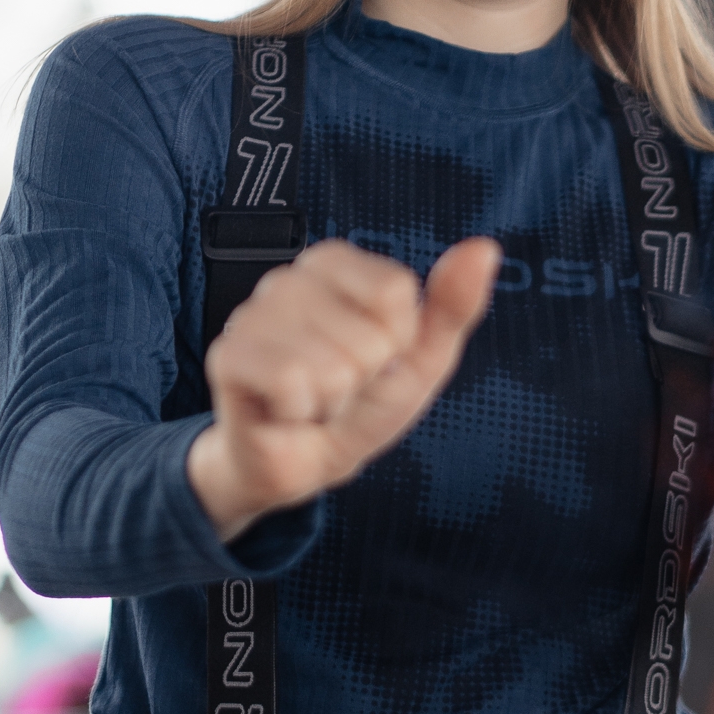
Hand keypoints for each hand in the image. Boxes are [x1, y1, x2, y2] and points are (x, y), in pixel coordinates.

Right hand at [187, 237, 500, 540]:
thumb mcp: (421, 358)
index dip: (398, 341)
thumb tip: (485, 249)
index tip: (374, 359)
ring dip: (332, 400)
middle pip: (370, 336)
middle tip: (339, 389)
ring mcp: (251, 314)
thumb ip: (454, 305)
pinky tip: (287, 410)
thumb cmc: (358, 404)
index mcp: (332, 263)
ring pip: (334, 366)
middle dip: (364, 379)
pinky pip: (293, 384)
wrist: (300, 464)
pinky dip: (301, 412)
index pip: (397, 293)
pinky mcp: (227, 356)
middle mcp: (286, 277)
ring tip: (313, 400)